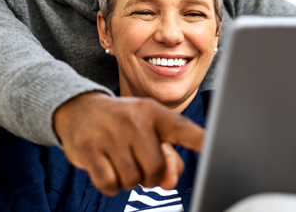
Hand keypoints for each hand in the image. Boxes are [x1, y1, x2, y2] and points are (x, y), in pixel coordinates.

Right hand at [53, 92, 203, 194]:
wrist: (79, 109)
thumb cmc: (123, 124)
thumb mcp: (148, 130)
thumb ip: (168, 157)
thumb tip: (168, 182)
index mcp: (155, 113)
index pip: (183, 129)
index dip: (201, 141)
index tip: (215, 149)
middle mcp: (134, 120)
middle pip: (157, 169)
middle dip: (150, 176)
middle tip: (138, 163)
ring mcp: (111, 134)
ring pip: (133, 181)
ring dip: (129, 181)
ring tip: (121, 162)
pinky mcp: (90, 149)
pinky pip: (110, 185)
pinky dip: (111, 185)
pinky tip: (107, 168)